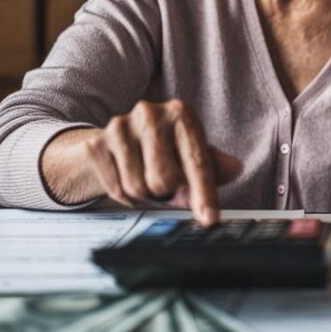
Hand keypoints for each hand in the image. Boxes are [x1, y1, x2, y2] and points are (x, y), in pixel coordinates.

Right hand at [42, 100, 241, 224]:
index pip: (197, 161)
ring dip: (144, 196)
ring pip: (139, 188)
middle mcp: (150, 113)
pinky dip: (124, 194)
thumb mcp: (188, 155)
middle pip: (165, 180)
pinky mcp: (96, 144)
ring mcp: (120, 126)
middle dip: (166, 193)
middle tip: (163, 185)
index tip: (209, 218)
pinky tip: (124, 177)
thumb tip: (234, 168)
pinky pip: (116, 189)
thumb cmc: (158, 151)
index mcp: (181, 114)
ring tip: (143, 178)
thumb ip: (211, 166)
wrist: (108, 144)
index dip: (204, 194)